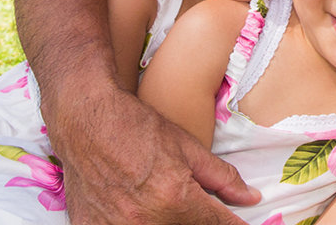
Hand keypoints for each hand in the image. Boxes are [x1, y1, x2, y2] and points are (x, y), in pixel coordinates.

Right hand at [51, 83, 256, 224]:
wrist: (85, 120)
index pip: (215, 224)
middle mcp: (145, 220)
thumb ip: (222, 177)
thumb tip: (250, 197)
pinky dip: (136, 223)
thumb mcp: (187, 148)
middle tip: (192, 203)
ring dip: (168, 221)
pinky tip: (136, 211)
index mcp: (174, 199)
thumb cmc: (138, 127)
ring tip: (164, 202)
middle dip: (198, 221)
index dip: (231, 224)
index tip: (239, 223)